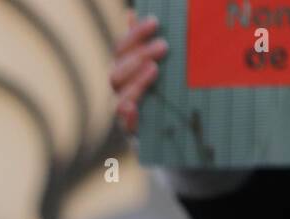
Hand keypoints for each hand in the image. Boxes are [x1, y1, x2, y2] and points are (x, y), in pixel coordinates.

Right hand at [111, 10, 167, 134]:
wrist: (172, 131)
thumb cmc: (164, 93)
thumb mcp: (157, 66)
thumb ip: (144, 45)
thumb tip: (132, 15)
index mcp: (123, 71)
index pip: (121, 49)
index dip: (134, 35)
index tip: (155, 22)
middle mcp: (120, 91)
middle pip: (117, 72)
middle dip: (138, 56)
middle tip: (163, 46)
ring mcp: (124, 113)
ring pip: (120, 96)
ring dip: (135, 81)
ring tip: (155, 69)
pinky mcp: (133, 133)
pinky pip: (126, 125)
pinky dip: (128, 116)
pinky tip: (132, 108)